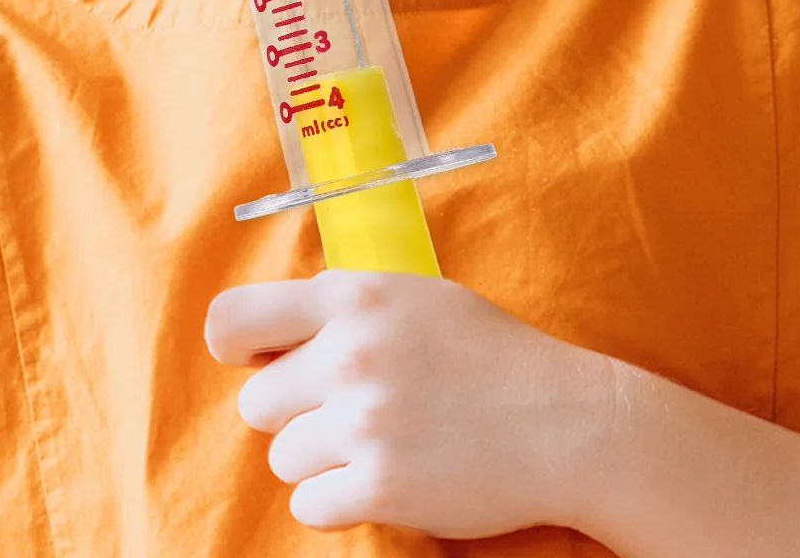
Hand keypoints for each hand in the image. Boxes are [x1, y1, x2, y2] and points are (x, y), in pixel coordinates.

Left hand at [205, 269, 613, 535]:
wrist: (565, 421)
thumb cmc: (490, 356)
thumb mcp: (417, 299)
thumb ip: (345, 308)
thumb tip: (265, 338)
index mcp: (357, 296)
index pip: (234, 319)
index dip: (234, 348)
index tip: (257, 363)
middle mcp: (352, 352)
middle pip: (257, 404)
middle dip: (296, 415)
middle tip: (353, 413)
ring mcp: (364, 420)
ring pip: (284, 459)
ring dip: (323, 461)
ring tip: (384, 443)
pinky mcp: (379, 484)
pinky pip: (310, 505)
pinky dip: (342, 500)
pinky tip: (390, 476)